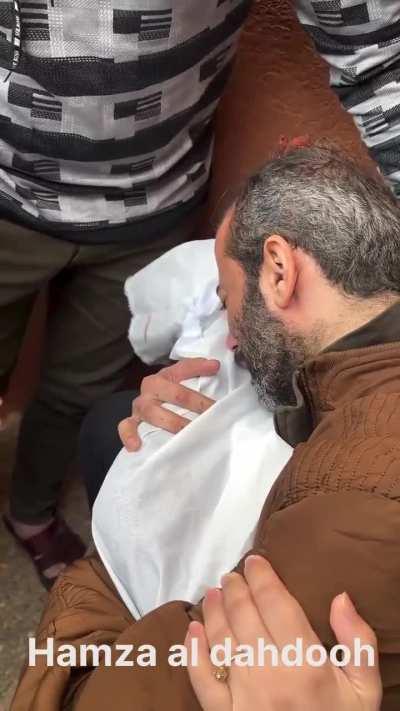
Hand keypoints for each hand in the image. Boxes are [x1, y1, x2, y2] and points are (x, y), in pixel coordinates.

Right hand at [118, 358, 219, 450]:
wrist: (148, 404)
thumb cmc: (168, 392)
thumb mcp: (180, 377)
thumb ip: (196, 369)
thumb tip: (215, 365)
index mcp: (163, 376)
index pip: (182, 370)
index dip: (200, 369)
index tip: (216, 370)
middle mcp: (150, 390)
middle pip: (175, 394)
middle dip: (197, 404)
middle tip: (214, 414)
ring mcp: (140, 407)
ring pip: (153, 413)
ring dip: (172, 423)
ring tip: (187, 431)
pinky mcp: (132, 422)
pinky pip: (127, 428)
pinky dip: (129, 436)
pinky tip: (137, 445)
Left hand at [185, 556, 381, 710]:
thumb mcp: (364, 688)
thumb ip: (358, 641)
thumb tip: (340, 597)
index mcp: (305, 661)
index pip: (275, 603)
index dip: (262, 577)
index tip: (255, 561)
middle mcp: (270, 673)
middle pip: (244, 615)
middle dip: (235, 588)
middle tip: (232, 575)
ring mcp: (243, 695)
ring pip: (221, 639)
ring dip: (214, 610)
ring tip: (212, 592)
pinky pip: (202, 679)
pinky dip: (193, 651)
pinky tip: (192, 630)